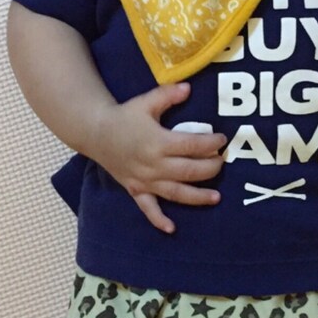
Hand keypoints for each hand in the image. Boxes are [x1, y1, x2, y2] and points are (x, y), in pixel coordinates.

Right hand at [86, 82, 224, 234]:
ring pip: (176, 192)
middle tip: (222, 162)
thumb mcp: (146, 101)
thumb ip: (167, 95)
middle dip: (210, 168)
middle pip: (189, 171)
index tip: (222, 140)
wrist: (95, 132)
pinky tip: (171, 229)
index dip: (210, 143)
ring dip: (197, 197)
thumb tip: (189, 88)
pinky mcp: (136, 189)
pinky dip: (158, 219)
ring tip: (216, 198)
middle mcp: (153, 165)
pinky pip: (148, 208)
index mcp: (158, 142)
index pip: (191, 145)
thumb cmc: (124, 116)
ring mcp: (145, 180)